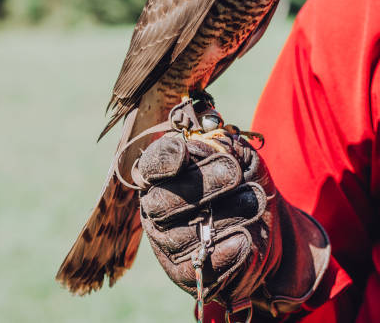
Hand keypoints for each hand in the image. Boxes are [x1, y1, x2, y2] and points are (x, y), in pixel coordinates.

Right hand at [136, 131, 329, 317]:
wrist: (268, 225)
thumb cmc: (246, 182)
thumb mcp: (241, 156)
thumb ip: (225, 146)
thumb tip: (212, 146)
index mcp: (163, 173)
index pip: (151, 165)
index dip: (163, 160)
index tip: (183, 153)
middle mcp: (156, 207)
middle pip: (161, 202)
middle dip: (200, 185)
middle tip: (234, 173)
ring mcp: (167, 243)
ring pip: (180, 236)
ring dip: (222, 218)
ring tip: (253, 203)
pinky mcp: (184, 273)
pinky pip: (197, 268)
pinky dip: (224, 253)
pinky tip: (244, 239)